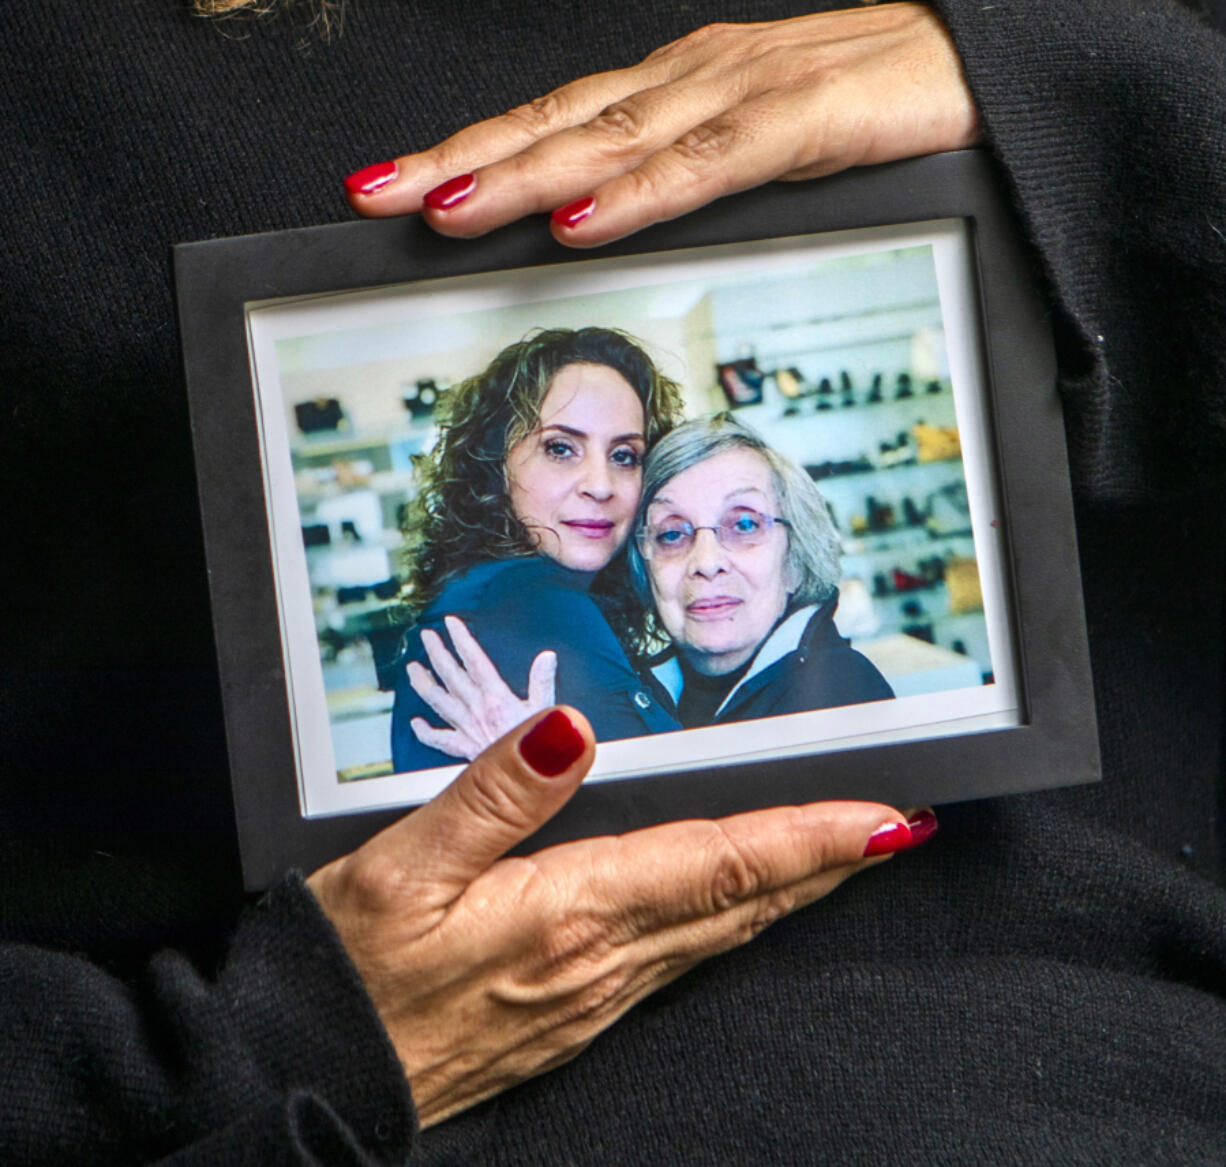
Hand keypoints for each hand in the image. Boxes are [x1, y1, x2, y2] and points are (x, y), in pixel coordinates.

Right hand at [307, 706, 935, 1126]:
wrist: (311, 1079)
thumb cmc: (349, 974)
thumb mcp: (401, 866)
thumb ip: (494, 794)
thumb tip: (569, 732)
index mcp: (572, 912)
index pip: (723, 862)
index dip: (811, 838)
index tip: (884, 819)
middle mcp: (602, 961)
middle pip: (743, 901)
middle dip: (828, 864)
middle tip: (897, 829)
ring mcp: (593, 997)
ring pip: (721, 934)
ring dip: (791, 893)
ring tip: (840, 858)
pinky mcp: (573, 1015)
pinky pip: (681, 961)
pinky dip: (733, 924)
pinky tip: (739, 911)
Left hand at [344, 3, 979, 245]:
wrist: (983, 54)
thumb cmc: (866, 100)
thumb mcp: (749, 148)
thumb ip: (682, 182)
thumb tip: (609, 229)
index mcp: (675, 89)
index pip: (552, 123)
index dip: (472, 154)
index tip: (398, 187)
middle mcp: (689, 81)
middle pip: (554, 124)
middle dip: (461, 162)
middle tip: (379, 194)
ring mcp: (741, 94)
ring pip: (612, 138)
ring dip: (526, 175)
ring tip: (451, 205)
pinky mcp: (801, 119)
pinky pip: (708, 163)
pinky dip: (642, 193)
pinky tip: (587, 217)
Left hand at [407, 614, 556, 760]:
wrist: (528, 780)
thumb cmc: (543, 751)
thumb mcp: (549, 711)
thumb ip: (544, 681)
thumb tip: (548, 656)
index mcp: (497, 698)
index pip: (474, 660)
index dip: (461, 639)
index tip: (451, 623)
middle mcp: (477, 710)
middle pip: (451, 676)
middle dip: (437, 652)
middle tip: (426, 636)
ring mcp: (467, 730)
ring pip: (439, 701)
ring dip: (424, 683)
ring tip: (412, 668)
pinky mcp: (464, 750)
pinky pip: (439, 739)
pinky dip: (425, 731)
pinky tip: (415, 723)